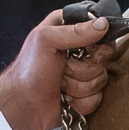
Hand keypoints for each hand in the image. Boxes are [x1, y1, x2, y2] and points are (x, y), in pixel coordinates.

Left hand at [0, 12, 111, 129]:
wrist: (24, 105)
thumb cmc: (28, 70)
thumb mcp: (46, 40)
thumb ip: (75, 30)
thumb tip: (103, 24)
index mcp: (68, 30)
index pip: (100, 31)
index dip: (97, 44)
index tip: (87, 51)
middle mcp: (78, 50)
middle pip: (103, 57)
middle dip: (84, 69)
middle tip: (64, 69)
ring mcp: (83, 73)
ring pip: (102, 79)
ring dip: (79, 87)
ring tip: (61, 85)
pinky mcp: (86, 94)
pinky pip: (98, 98)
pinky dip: (82, 102)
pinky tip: (67, 99)